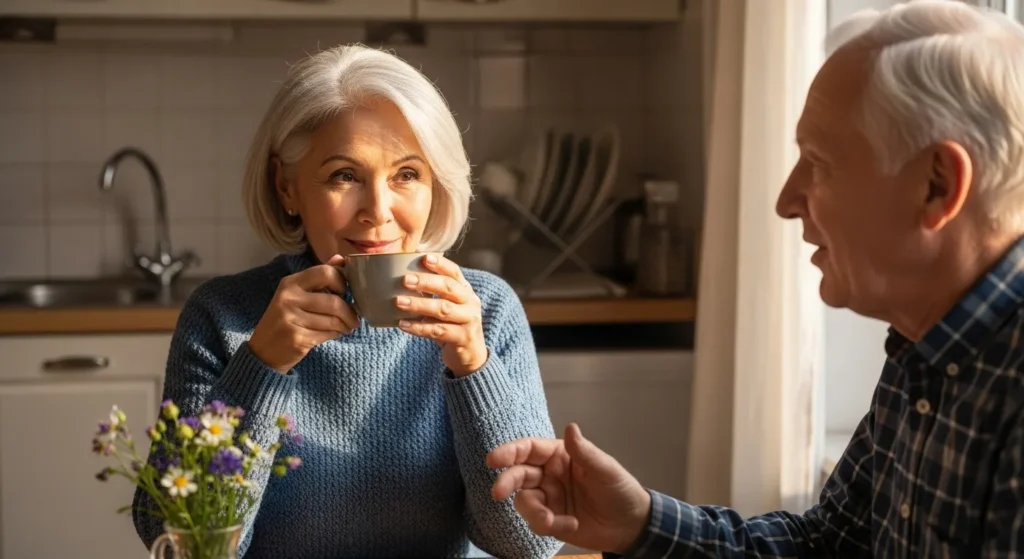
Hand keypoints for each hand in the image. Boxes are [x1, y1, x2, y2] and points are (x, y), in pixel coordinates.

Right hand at [249, 255, 358, 372]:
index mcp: (290, 283)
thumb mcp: (296, 294)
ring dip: (345, 325)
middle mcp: (289, 298)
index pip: (325, 272)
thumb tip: (341, 259)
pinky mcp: (297, 338)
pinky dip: (335, 334)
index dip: (341, 282)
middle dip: (350, 312)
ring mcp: (291, 319)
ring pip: (334, 320)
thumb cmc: (285, 319)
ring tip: (345, 327)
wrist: (263, 351)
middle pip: (334, 301)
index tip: (344, 292)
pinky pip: (328, 334)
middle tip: (354, 318)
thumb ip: (318, 277)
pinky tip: (333, 334)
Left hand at [395, 253, 486, 376]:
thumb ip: (433, 294)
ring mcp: (469, 321)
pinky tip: (403, 324)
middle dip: (426, 282)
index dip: (441, 264)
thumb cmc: (452, 325)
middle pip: (449, 288)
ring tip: (398, 302)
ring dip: (419, 304)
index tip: (424, 257)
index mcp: (465, 290)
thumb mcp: (447, 306)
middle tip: (405, 280)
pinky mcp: (463, 338)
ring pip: (443, 309)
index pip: (455, 272)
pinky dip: (419, 327)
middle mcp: (470, 303)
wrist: (471, 355)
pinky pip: (438, 331)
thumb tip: (401, 278)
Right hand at [487, 423, 651, 553]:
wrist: (630, 525)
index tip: (493, 460)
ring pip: (524, 501)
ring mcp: (548, 498)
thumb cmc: (619, 489)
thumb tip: (570, 428)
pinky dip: (550, 525)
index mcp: (559, 455)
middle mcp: (548, 474)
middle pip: (518, 475)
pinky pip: (536, 522)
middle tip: (498, 492)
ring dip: (534, 512)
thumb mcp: (605, 469)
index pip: (528, 450)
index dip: (509, 452)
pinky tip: (572, 524)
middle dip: (506, 482)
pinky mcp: (550, 520)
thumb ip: (584, 452)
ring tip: (552, 521)